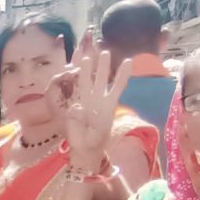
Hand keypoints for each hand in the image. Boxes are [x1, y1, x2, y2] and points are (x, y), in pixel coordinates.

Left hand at [54, 32, 134, 172]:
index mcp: (77, 101)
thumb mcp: (72, 128)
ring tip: (106, 52)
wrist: (89, 149)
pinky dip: (122, 77)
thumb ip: (74, 117)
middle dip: (90, 65)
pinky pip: (117, 89)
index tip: (75, 60)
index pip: (76, 84)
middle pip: (89, 78)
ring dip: (104, 67)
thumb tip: (77, 106)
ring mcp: (100, 101)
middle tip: (89, 50)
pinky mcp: (111, 105)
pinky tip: (128, 64)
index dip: (76, 73)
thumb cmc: (79, 139)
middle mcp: (89, 98)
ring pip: (103, 80)